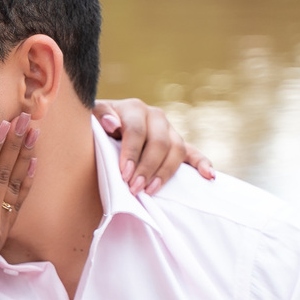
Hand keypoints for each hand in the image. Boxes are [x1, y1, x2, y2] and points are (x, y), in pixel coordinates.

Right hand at [0, 113, 37, 299]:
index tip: (2, 123)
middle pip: (4, 175)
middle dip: (15, 143)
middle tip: (25, 116)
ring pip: (16, 186)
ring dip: (25, 156)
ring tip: (33, 131)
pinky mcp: (1, 234)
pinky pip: (17, 202)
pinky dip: (27, 180)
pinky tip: (32, 163)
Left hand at [94, 98, 214, 194]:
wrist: (102, 126)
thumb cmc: (95, 126)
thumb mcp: (90, 118)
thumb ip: (98, 117)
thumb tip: (112, 124)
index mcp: (134, 108)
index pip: (136, 130)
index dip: (131, 153)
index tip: (124, 174)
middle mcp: (155, 116)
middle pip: (159, 143)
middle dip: (147, 168)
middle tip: (135, 188)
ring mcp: (168, 130)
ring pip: (176, 149)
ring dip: (165, 172)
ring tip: (151, 191)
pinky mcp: (176, 143)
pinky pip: (192, 153)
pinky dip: (202, 163)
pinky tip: (209, 176)